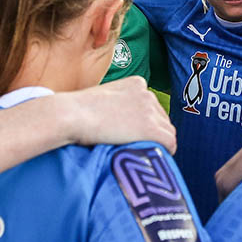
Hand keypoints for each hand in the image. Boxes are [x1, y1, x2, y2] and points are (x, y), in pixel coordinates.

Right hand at [61, 77, 175, 152]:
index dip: (144, 122)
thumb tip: (119, 123)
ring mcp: (150, 111)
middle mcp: (147, 94)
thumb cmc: (77, 111)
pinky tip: (153, 157)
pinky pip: (170, 142)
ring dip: (158, 142)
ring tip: (142, 153)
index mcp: (136, 84)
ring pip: (167, 130)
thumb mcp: (102, 98)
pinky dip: (165, 151)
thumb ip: (116, 105)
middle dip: (152, 132)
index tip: (133, 133)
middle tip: (137, 146)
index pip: (151, 106)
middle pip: (161, 118)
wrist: (72, 114)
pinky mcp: (150, 128)